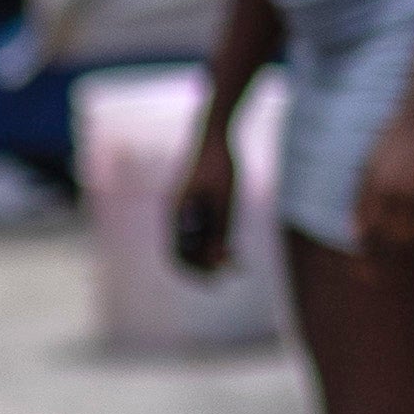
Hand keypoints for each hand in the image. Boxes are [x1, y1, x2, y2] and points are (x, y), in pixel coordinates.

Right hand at [166, 118, 244, 280]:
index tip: (217, 279)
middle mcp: (176, 214)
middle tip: (231, 271)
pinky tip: (234, 245)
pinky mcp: (196, 203)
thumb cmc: (220, 166)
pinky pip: (201, 230)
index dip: (195, 271)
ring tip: (237, 262)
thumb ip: (220, 233)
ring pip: (195, 242)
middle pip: (185, 252)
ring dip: (213, 254)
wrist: (216, 134)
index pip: (177, 255)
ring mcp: (185, 208)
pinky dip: (215, 240)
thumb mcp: (225, 203)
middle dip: (206, 265)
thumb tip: (219, 263)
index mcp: (176, 214)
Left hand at [352, 107, 413, 267]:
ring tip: (400, 275)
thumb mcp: (369, 165)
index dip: (365, 257)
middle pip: (392, 244)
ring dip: (408, 261)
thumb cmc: (395, 138)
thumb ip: (362, 200)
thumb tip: (355, 234)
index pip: (370, 234)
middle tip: (376, 283)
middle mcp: (403, 195)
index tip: (360, 272)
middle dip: (383, 267)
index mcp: (378, 188)